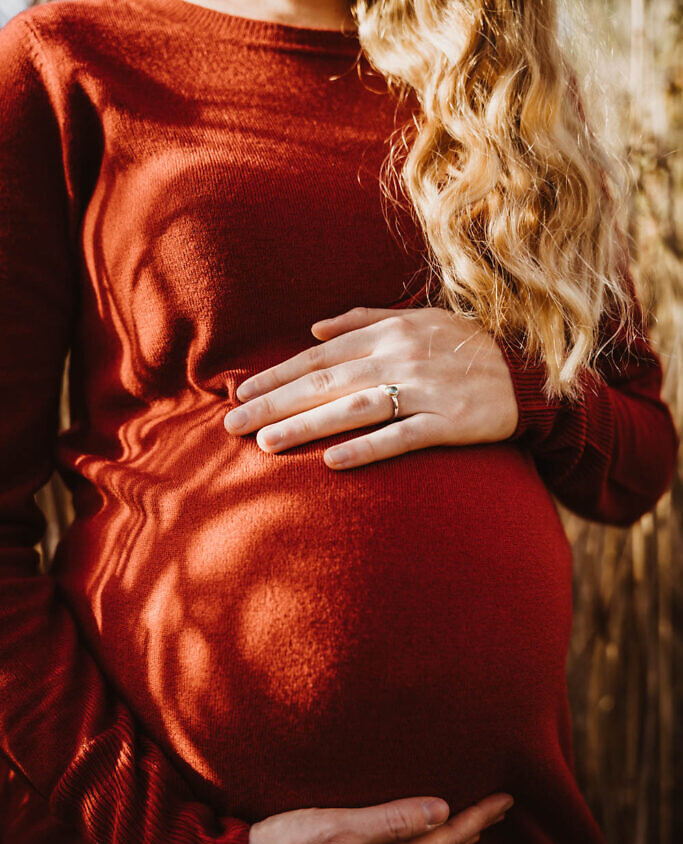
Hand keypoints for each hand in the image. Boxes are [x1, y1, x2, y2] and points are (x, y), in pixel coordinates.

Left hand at [223, 306, 519, 469]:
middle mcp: (402, 357)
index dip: (277, 375)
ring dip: (307, 426)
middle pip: (326, 382)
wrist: (529, 377)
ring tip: (266, 444)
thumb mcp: (419, 321)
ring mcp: (426, 390)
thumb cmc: (465, 349)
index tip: (240, 394)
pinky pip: (401, 437)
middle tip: (233, 425)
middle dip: (275, 403)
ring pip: (354, 409)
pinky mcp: (450, 422)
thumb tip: (315, 327)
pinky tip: (332, 462)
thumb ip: (365, 321)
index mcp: (390, 333)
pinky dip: (367, 448)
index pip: (320, 356)